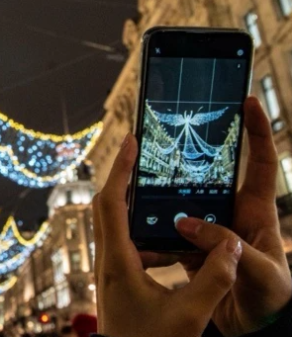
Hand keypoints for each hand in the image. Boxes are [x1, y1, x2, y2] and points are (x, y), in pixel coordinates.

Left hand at [94, 135, 241, 336]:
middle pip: (106, 205)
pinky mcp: (115, 280)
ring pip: (111, 222)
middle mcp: (105, 261)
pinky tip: (164, 234)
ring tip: (153, 184)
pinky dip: (138, 226)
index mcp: (117, 262)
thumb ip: (214, 279)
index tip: (132, 142)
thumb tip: (231, 243)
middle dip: (121, 175)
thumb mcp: (190, 315)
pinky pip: (121, 241)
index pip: (112, 203)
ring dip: (129, 200)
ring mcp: (107, 270)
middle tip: (140, 152)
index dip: (120, 169)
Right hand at [165, 97, 290, 335]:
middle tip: (171, 138)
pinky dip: (155, 236)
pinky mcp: (194, 251)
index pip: (260, 162)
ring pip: (183, 206)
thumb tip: (187, 224)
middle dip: (190, 158)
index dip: (257, 130)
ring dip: (165, 201)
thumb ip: (227, 246)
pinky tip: (142, 237)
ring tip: (145, 189)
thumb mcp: (260, 271)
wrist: (258, 329)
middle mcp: (231, 214)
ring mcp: (211, 231)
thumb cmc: (274, 298)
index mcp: (256, 211)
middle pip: (210, 177)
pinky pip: (170, 235)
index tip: (246, 102)